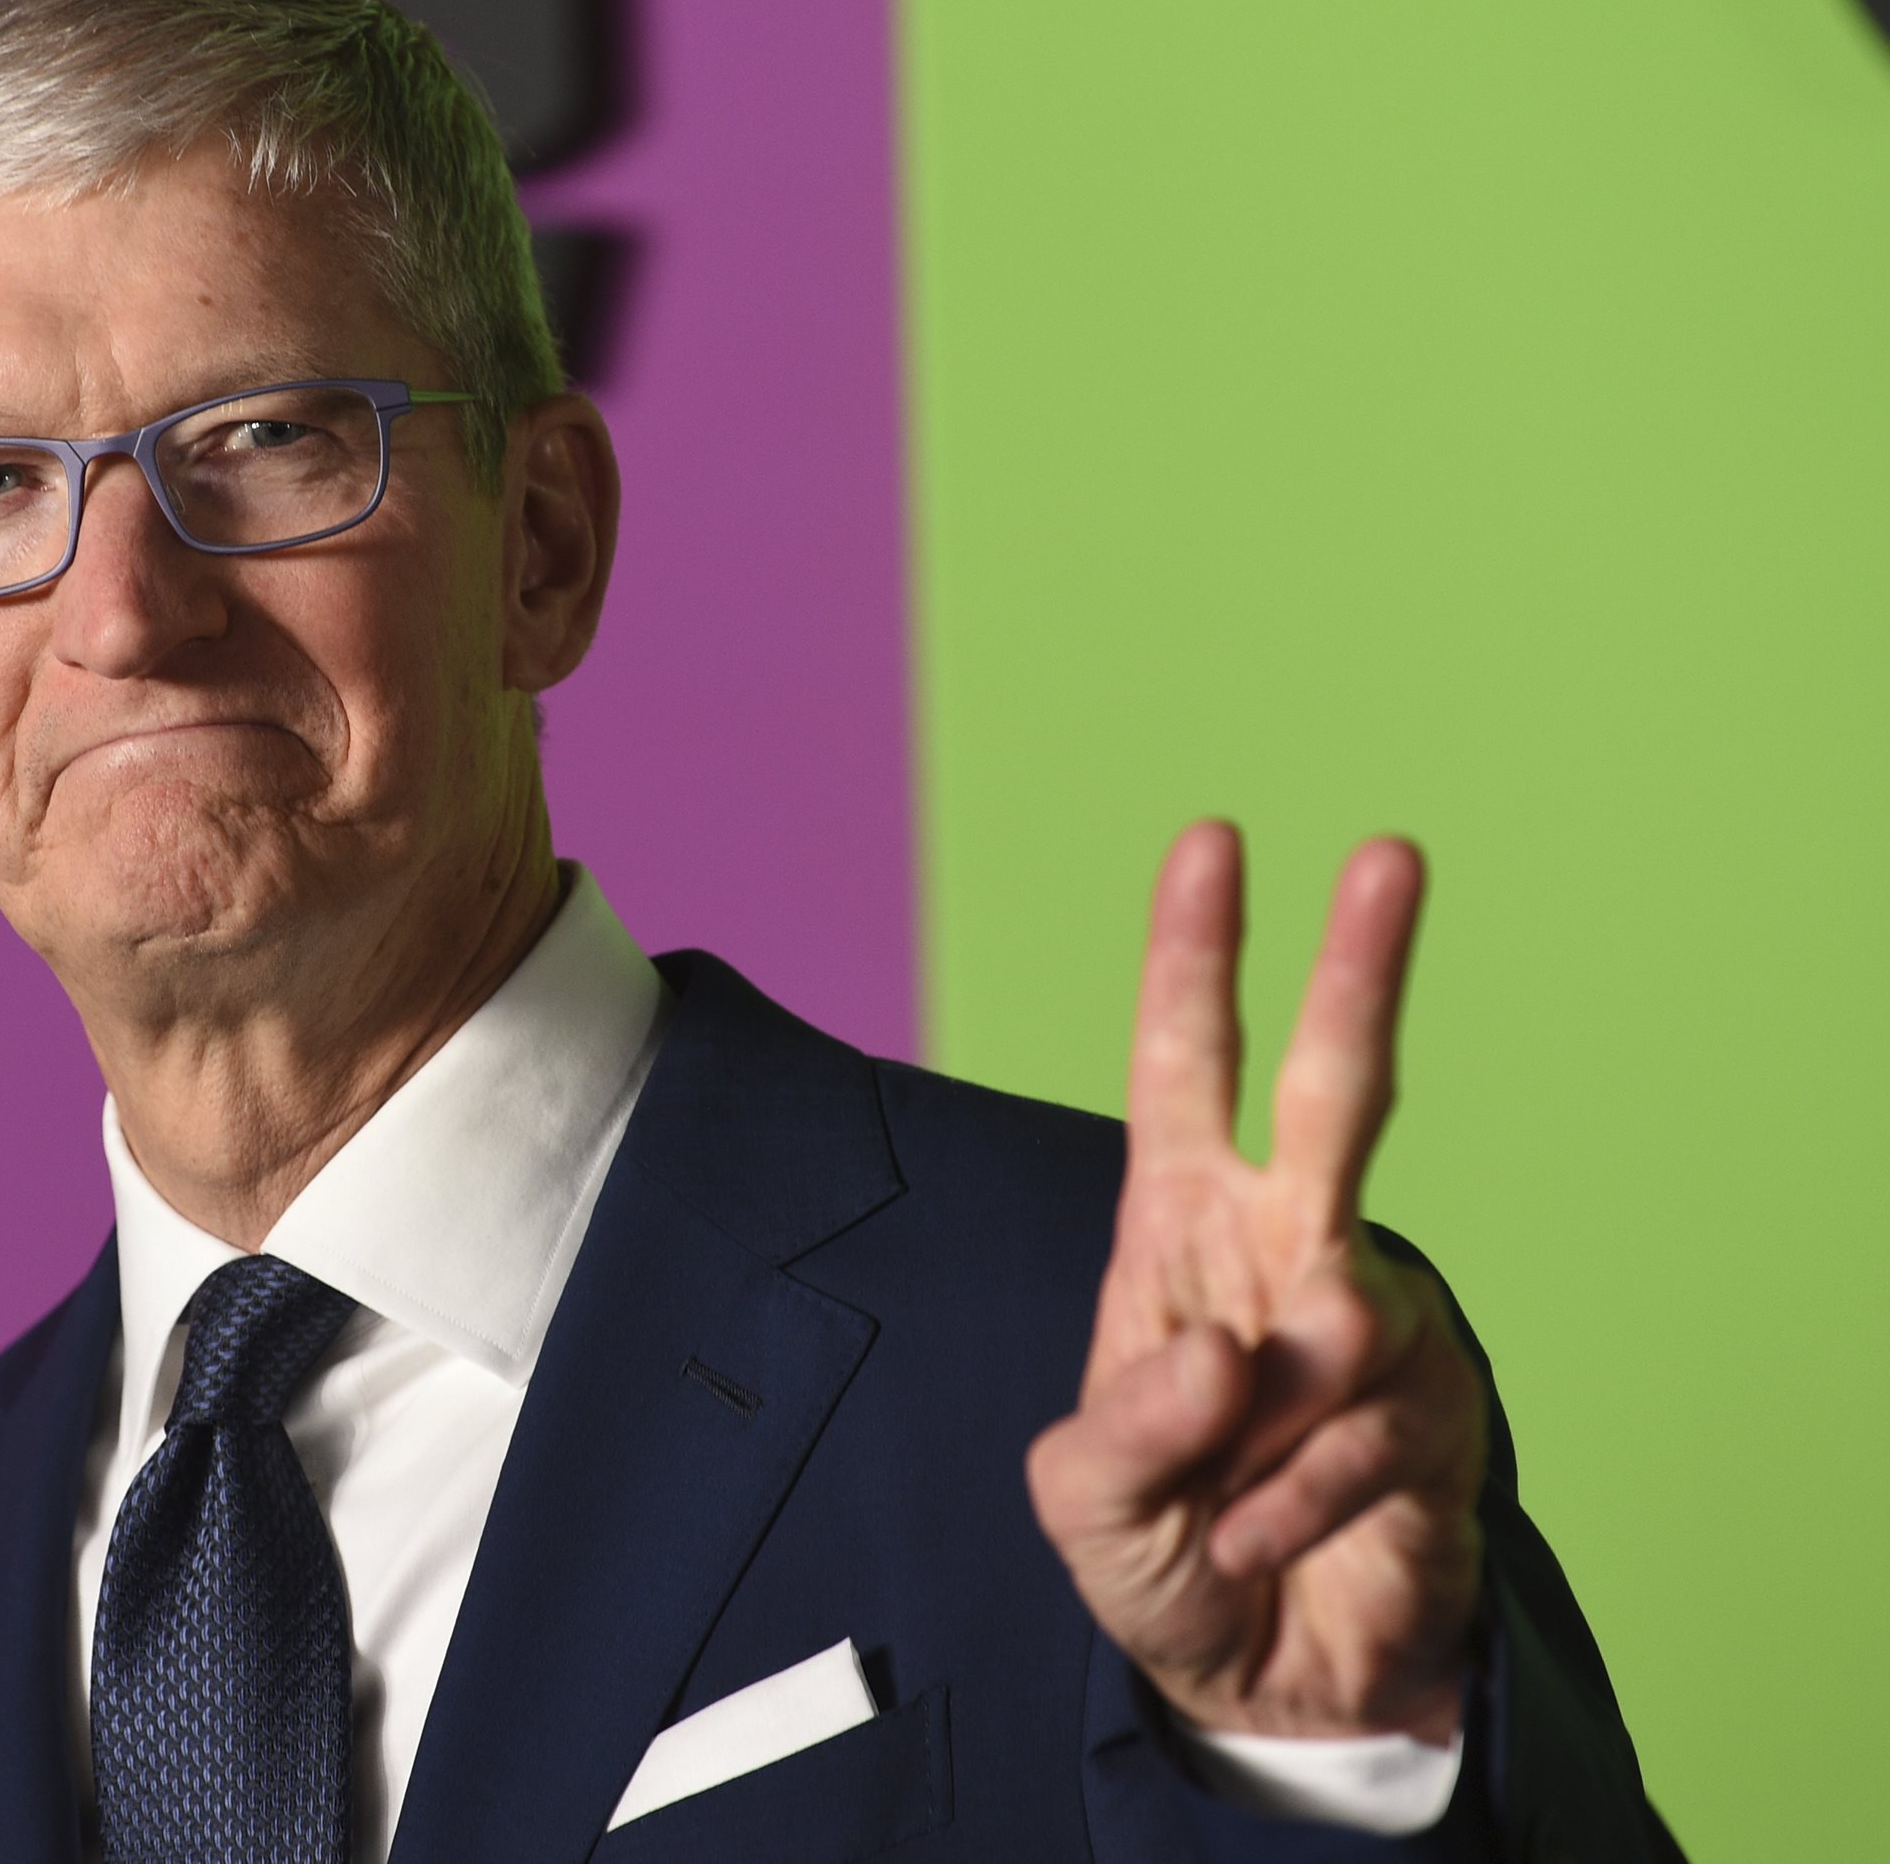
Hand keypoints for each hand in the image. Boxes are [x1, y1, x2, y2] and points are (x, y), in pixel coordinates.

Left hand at [1026, 822, 1486, 1742]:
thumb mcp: (1085, 1501)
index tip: (1212, 843)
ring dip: (1261, 1440)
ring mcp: (1371, 1322)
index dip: (1193, 958)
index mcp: (1178, 1230)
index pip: (1185, 1069)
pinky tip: (1264, 1541)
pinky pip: (1366, 1436)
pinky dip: (1295, 1505)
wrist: (1260, 1679)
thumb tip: (1230, 1354)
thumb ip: (1129, 1432)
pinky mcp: (1438, 1412)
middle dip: (1358, 971)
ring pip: (1343, 1316)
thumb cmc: (1160, 1554)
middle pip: (1334, 1089)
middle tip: (1391, 853)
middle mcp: (1285, 1247)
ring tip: (1222, 1508)